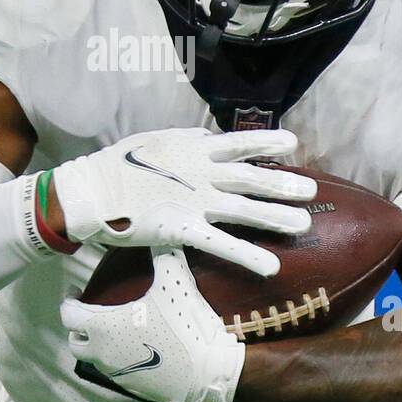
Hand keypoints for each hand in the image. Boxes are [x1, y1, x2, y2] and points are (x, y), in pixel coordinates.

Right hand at [51, 127, 315, 275]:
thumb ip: (185, 139)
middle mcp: (201, 174)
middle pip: (251, 179)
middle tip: (311, 189)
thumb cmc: (118, 166)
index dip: (267, 143)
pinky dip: (247, 255)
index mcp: (194, 150)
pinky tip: (271, 267)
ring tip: (303, 225)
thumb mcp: (154, 141)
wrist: (90, 192)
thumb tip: (205, 134)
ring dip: (275, 218)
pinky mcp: (182, 229)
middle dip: (282, 184)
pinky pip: (221, 244)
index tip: (292, 144)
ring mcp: (194, 202)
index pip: (240, 143)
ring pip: (244, 210)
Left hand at [61, 247, 243, 401]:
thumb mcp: (174, 281)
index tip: (77, 292)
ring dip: (96, 342)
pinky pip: (114, 369)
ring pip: (94, 358)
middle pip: (75, 341)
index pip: (69, 315)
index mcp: (104, 327)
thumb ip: (163, 255)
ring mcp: (117, 372)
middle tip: (89, 312)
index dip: (69, 301)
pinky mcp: (132, 385)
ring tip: (112, 327)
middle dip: (78, 326)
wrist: (206, 372)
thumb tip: (159, 234)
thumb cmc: (184, 326)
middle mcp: (103, 352)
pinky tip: (133, 345)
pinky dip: (116, 356)